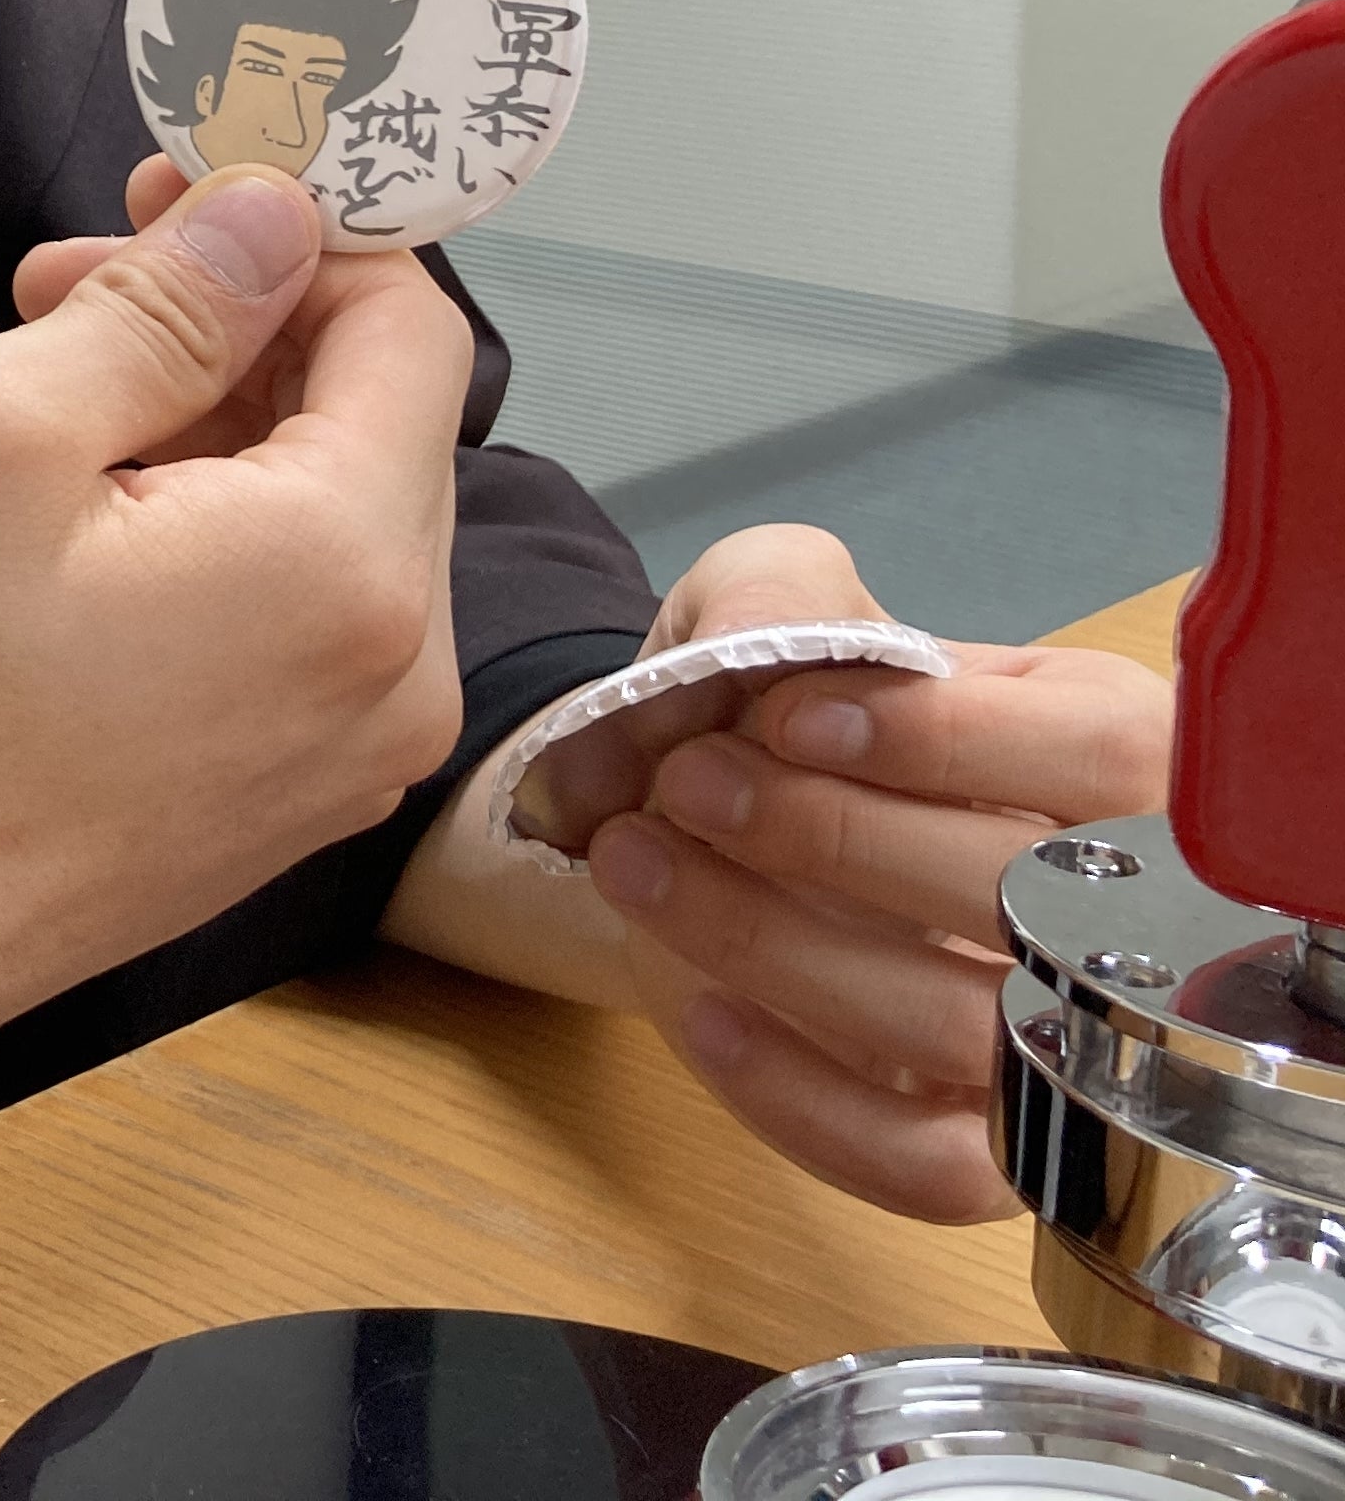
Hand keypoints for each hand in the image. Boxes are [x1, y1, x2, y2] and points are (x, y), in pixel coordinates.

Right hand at [0, 163, 478, 1083]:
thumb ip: (166, 304)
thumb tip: (283, 212)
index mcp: (349, 569)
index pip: (408, 328)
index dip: (289, 229)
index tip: (150, 186)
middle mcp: (394, 680)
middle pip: (372, 426)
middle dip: (231, 327)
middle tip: (45, 295)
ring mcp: (337, 764)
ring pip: (325, 521)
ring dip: (203, 430)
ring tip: (32, 414)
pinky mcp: (268, 809)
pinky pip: (286, 622)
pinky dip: (201, 539)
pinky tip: (60, 534)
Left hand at [584, 524, 1172, 1220]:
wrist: (690, 817)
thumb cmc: (771, 705)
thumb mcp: (769, 596)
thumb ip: (777, 587)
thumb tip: (776, 652)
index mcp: (1108, 749)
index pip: (1104, 755)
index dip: (946, 740)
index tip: (791, 719)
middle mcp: (1118, 904)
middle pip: (1032, 896)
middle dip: (832, 837)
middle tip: (687, 782)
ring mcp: (1060, 1040)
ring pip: (972, 1031)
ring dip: (780, 949)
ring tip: (637, 861)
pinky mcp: (982, 1147)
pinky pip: (932, 1168)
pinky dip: (805, 1100)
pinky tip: (701, 1010)